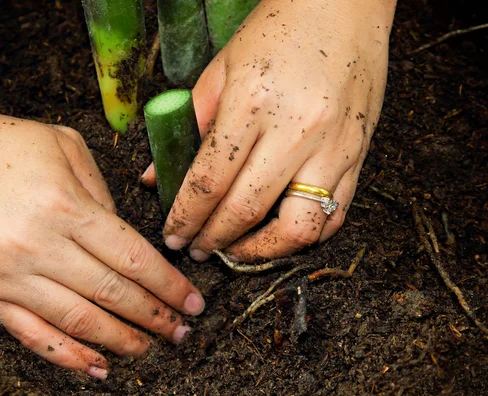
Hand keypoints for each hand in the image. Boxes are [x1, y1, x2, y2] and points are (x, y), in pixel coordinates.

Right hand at [0, 96, 203, 378]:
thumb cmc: (5, 143)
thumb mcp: (66, 146)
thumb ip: (102, 195)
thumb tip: (126, 240)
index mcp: (65, 206)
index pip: (132, 259)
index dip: (167, 285)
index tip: (191, 302)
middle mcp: (38, 246)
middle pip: (111, 293)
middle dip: (154, 316)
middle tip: (180, 331)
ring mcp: (7, 274)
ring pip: (78, 321)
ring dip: (119, 340)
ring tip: (149, 348)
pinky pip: (31, 334)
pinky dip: (67, 355)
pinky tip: (96, 365)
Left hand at [143, 0, 394, 260]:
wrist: (344, 6)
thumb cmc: (278, 30)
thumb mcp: (221, 69)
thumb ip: (188, 126)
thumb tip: (156, 176)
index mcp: (253, 104)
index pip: (209, 181)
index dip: (185, 217)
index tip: (173, 235)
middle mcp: (297, 130)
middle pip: (246, 211)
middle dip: (213, 240)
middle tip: (197, 249)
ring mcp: (334, 147)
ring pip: (298, 228)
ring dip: (261, 252)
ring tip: (237, 251)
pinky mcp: (359, 155)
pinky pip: (335, 215)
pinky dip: (303, 236)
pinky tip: (278, 234)